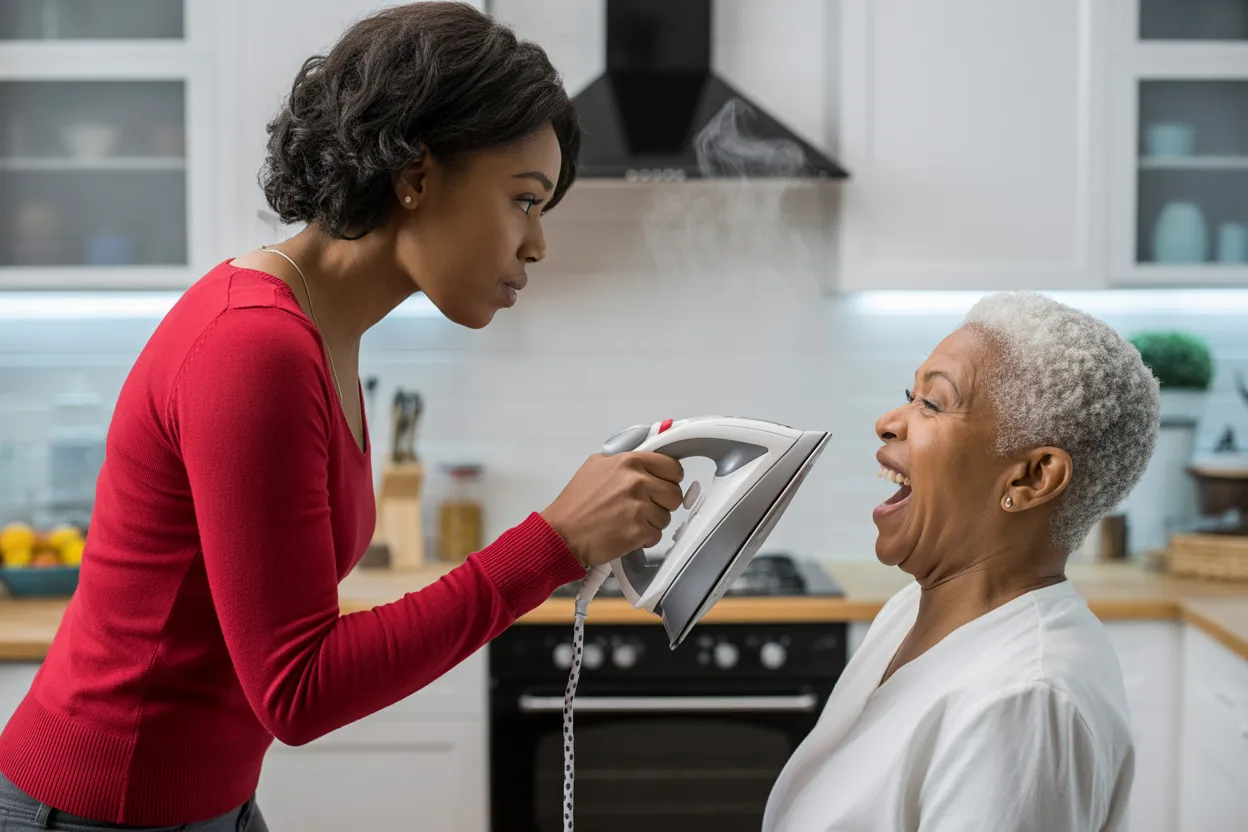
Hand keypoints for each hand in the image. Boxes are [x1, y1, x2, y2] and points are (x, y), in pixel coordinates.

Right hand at [541, 452, 684, 566]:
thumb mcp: (596, 465)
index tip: (663, 485)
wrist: (562, 533)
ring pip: (666, 517)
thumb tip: (647, 455)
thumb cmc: (576, 502)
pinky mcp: (638, 531)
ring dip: (652, 522)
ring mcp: (639, 507)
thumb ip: (625, 459)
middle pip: (674, 494)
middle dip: (663, 503)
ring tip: (629, 520)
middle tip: (644, 506)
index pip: (673, 467)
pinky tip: (626, 533)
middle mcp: (637, 481)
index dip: (670, 478)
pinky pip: (656, 535)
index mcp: (630, 461)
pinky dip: (644, 538)